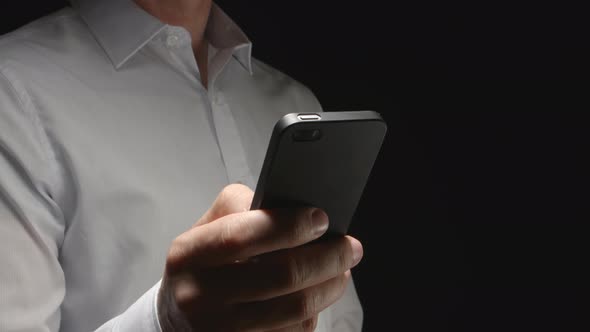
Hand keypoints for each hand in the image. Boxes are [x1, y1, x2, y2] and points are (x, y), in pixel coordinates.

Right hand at [157, 184, 362, 331]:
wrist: (180, 315)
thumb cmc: (203, 263)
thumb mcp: (206, 226)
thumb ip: (241, 206)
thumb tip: (292, 209)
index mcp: (190, 255)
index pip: (241, 237)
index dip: (288, 226)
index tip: (320, 218)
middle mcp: (200, 296)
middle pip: (280, 276)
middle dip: (327, 257)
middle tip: (349, 246)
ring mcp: (222, 330)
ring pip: (296, 308)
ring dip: (331, 285)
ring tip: (342, 269)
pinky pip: (295, 331)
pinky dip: (315, 311)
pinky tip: (319, 294)